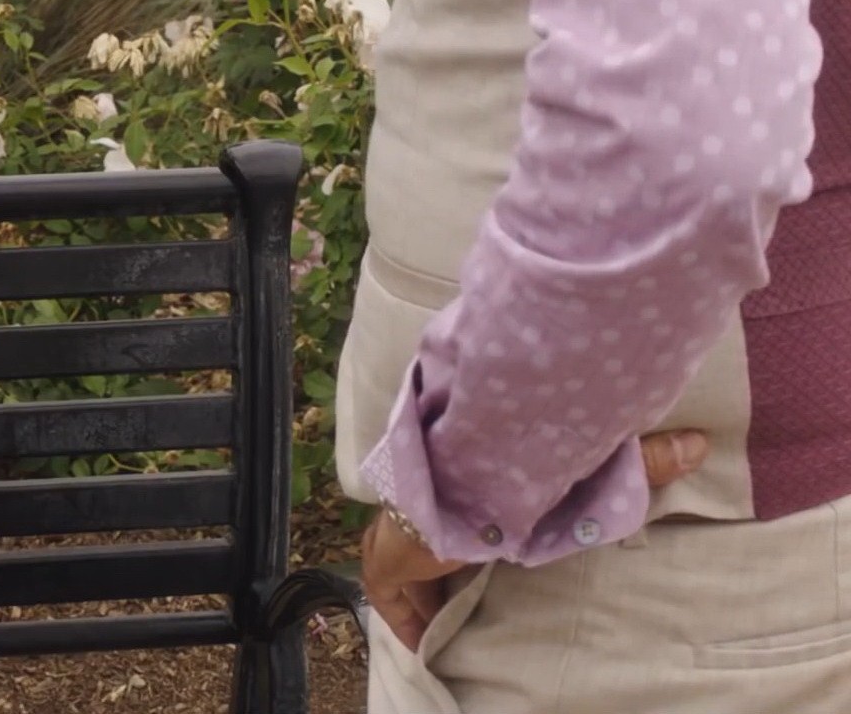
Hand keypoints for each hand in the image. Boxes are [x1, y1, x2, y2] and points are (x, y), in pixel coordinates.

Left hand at [362, 428, 709, 651]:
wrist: (478, 466)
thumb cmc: (529, 460)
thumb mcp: (584, 470)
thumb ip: (639, 464)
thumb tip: (700, 444)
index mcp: (467, 481)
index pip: (463, 512)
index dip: (469, 539)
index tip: (484, 562)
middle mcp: (429, 501)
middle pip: (429, 544)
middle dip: (444, 572)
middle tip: (472, 604)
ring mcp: (401, 528)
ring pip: (406, 569)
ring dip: (427, 596)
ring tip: (455, 629)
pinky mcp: (388, 555)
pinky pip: (388, 592)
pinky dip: (405, 618)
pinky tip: (425, 643)